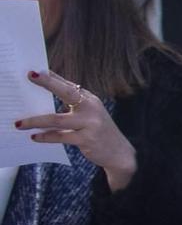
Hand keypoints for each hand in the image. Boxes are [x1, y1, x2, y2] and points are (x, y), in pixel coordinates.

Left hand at [19, 71, 136, 188]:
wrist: (119, 152)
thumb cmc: (99, 130)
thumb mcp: (89, 113)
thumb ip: (71, 101)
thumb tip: (49, 85)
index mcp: (90, 99)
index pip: (68, 85)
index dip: (51, 77)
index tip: (34, 71)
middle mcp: (92, 108)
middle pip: (66, 92)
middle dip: (48, 83)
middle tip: (30, 76)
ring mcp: (90, 124)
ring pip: (57, 119)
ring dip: (35, 121)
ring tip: (19, 123)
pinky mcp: (87, 139)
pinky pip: (61, 136)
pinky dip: (46, 137)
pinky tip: (35, 137)